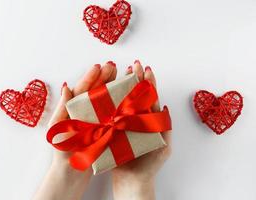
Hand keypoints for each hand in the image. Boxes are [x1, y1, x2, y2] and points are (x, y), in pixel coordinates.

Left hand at [33, 61, 116, 199]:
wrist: (71, 172)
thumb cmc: (62, 152)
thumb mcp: (58, 128)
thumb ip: (62, 107)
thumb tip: (67, 86)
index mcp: (72, 108)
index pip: (82, 88)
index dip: (91, 77)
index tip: (99, 66)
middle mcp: (83, 111)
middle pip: (94, 90)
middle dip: (103, 76)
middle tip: (114, 66)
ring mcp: (92, 118)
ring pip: (103, 98)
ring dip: (110, 85)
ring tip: (120, 74)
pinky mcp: (101, 127)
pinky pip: (109, 110)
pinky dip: (115, 101)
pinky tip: (124, 95)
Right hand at [112, 60, 171, 199]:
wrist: (132, 182)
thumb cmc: (149, 165)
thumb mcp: (164, 146)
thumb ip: (165, 127)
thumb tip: (164, 106)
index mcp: (149, 121)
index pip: (150, 97)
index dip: (148, 82)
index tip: (146, 69)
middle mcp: (136, 119)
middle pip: (136, 95)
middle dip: (136, 79)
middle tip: (133, 65)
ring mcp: (124, 124)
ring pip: (123, 102)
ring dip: (122, 87)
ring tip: (121, 73)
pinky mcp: (113, 131)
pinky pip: (111, 114)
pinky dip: (110, 102)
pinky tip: (107, 92)